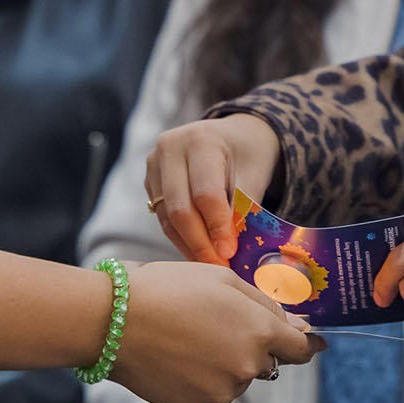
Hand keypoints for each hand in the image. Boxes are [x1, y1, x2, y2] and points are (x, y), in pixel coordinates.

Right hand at [109, 260, 320, 402]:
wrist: (113, 320)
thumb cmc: (168, 288)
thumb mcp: (222, 278)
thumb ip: (265, 305)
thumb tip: (298, 328)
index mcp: (259, 332)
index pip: (301, 349)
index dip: (308, 344)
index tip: (312, 341)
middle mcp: (246, 368)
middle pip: (264, 362)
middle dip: (250, 345)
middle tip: (213, 321)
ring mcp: (221, 392)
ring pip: (235, 378)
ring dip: (223, 362)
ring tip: (185, 337)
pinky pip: (209, 393)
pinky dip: (198, 378)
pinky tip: (174, 357)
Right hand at [144, 114, 280, 262]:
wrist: (232, 134)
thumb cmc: (247, 153)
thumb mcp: (254, 174)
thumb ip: (243, 208)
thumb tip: (233, 251)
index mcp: (200, 140)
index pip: (205, 193)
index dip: (217, 227)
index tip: (229, 254)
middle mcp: (170, 147)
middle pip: (180, 208)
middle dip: (200, 243)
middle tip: (219, 268)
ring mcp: (154, 163)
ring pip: (167, 217)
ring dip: (189, 245)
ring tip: (210, 266)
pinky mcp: (150, 180)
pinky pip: (162, 217)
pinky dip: (181, 238)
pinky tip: (198, 252)